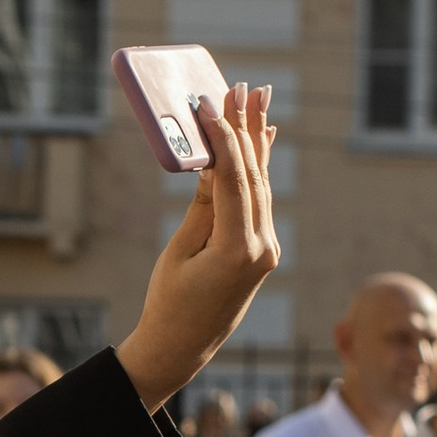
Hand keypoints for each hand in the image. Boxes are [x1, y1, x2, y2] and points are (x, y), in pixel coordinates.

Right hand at [116, 82, 278, 406]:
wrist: (182, 348)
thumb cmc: (169, 303)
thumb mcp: (180, 249)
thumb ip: (204, 204)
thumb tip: (214, 158)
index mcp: (237, 250)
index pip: (234, 179)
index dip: (223, 137)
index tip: (209, 104)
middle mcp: (261, 248)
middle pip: (254, 175)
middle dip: (246, 129)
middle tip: (242, 88)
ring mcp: (267, 250)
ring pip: (261, 184)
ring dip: (255, 141)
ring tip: (255, 100)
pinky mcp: (263, 251)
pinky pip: (261, 200)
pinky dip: (258, 168)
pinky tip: (263, 138)